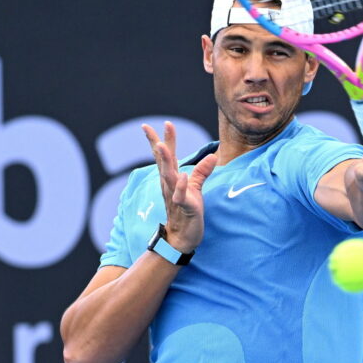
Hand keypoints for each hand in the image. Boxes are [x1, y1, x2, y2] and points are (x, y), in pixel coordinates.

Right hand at [142, 121, 216, 251]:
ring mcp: (175, 196)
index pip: (166, 157)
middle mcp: (169, 185)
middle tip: (150, 127)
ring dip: (165, 161)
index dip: (162, 140)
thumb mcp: (196, 189)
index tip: (157, 124)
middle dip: (159, 143)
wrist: (182, 238)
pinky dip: (181, 186)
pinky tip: (182, 176)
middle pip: (163, 161)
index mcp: (172, 179)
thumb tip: (212, 155)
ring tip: (163, 146)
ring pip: (168, 176)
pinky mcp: (184, 207)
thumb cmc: (187, 212)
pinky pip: (180, 196)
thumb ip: (202, 171)